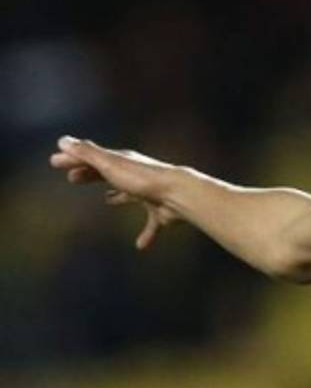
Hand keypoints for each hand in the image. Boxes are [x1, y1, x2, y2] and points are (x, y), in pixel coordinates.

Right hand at [50, 136, 180, 248]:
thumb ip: (87, 154)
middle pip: (108, 174)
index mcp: (122, 162)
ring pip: (130, 195)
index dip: (73, 160)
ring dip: (118, 197)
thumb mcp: (110, 164)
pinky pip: (151, 223)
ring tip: (108, 200)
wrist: (178, 193)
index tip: (55, 162)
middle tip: (73, 178)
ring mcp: (149, 193)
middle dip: (90, 175)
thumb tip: (62, 141)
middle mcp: (135, 175)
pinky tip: (140, 246)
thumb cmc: (141, 179)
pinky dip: (147, 233)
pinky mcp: (160, 211)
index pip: (92, 158)